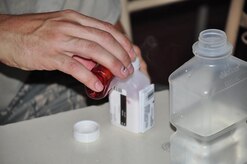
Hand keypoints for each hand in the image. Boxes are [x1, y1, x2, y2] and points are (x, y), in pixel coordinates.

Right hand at [0, 10, 134, 91]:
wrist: (5, 34)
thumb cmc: (33, 32)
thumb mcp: (60, 30)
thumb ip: (80, 43)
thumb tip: (96, 61)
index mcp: (74, 19)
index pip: (106, 29)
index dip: (122, 41)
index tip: (131, 52)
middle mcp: (70, 26)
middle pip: (104, 39)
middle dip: (121, 54)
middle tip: (129, 67)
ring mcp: (60, 40)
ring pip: (93, 50)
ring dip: (111, 63)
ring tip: (121, 74)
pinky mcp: (50, 55)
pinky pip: (74, 66)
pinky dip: (88, 77)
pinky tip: (97, 85)